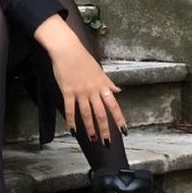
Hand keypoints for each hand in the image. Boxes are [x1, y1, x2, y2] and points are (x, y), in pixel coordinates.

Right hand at [34, 17, 126, 142]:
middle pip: (101, 114)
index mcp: (102, 86)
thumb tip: (118, 90)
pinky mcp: (67, 91)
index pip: (114, 106)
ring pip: (86, 114)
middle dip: (105, 130)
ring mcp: (80, 92)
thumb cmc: (83, 58)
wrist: (67, 50)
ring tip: (93, 139)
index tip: (124, 131)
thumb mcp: (99, 70)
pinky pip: (70, 109)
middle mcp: (93, 90)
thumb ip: (108, 82)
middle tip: (107, 142)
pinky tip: (73, 130)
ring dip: (90, 128)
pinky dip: (71, 121)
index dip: (119, 119)